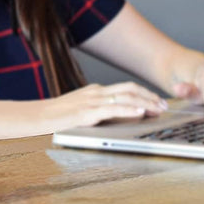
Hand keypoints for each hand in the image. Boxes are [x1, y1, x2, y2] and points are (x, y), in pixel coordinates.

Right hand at [41, 82, 168, 131]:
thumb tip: (122, 115)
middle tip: (164, 105)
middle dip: (150, 97)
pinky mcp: (86, 112)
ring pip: (125, 97)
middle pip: (130, 90)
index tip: (159, 100)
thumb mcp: (83, 108)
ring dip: (145, 103)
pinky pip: (112, 109)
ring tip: (157, 109)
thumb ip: (99, 109)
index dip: (145, 93)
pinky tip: (139, 113)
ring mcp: (92, 101)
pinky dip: (128, 110)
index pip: (127, 88)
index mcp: (97, 91)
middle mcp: (97, 92)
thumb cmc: (59, 115)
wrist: (39, 116)